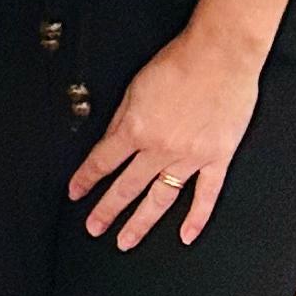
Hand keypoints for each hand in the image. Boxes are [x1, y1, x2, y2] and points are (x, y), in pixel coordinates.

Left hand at [71, 19, 262, 248]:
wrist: (220, 55)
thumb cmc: (178, 63)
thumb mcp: (135, 87)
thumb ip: (122, 119)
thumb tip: (110, 143)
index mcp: (135, 129)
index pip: (102, 162)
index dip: (85, 180)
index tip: (75, 193)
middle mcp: (160, 148)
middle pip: (127, 187)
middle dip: (107, 210)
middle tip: (93, 228)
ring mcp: (190, 157)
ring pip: (161, 198)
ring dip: (140, 222)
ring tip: (125, 240)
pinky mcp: (218, 158)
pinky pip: (206, 195)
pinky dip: (196, 218)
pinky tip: (185, 235)